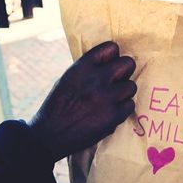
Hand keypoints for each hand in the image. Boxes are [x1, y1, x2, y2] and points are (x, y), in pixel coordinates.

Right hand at [29, 41, 136, 161]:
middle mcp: (97, 79)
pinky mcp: (113, 116)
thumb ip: (89, 69)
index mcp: (83, 67)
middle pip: (128, 63)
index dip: (113, 56)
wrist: (50, 134)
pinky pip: (130, 105)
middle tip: (117, 80)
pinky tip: (111, 111)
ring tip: (112, 99)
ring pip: (131, 86)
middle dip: (124, 71)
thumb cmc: (58, 105)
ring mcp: (107, 98)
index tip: (110, 63)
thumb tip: (111, 62)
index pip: (111, 48)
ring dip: (123, 92)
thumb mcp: (69, 78)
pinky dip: (122, 108)